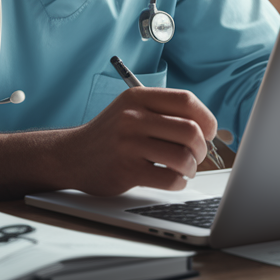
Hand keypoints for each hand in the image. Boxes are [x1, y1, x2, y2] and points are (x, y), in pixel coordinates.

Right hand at [61, 87, 217, 195]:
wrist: (71, 156)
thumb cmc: (110, 135)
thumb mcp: (130, 110)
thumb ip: (163, 112)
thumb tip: (208, 127)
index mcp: (138, 97)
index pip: (186, 100)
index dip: (206, 118)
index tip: (208, 132)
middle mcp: (133, 117)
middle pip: (190, 130)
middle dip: (202, 148)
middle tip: (196, 155)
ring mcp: (129, 144)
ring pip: (183, 156)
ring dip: (191, 167)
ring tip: (185, 169)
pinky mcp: (126, 170)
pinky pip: (169, 178)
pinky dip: (178, 182)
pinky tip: (172, 179)